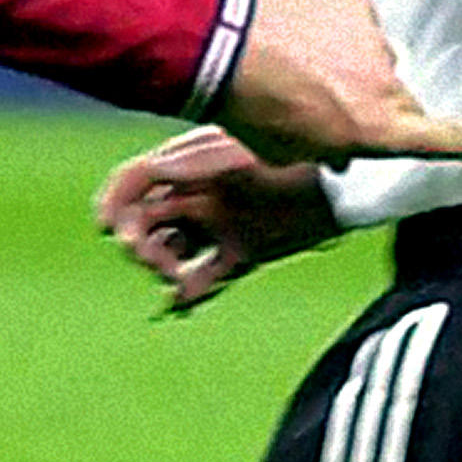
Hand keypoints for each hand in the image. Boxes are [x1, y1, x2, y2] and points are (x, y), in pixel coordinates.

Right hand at [95, 125, 336, 310]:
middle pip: (144, 225)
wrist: (349, 180)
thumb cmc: (288, 158)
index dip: (113, 207)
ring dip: (164, 269)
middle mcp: (198, 196)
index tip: (112, 231)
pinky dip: (188, 293)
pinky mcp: (242, 252)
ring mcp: (218, 225)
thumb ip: (180, 164)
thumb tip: (143, 174)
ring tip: (176, 278)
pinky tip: (179, 304)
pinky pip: (204, 277)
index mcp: (188, 167)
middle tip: (159, 262)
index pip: (132, 186)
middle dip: (141, 245)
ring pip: (170, 253)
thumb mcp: (227, 157)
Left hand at [221, 0, 461, 168]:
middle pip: (401, 101)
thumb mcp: (287, 150)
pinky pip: (353, 24)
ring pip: (374, 60)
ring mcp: (374, 39)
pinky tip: (293, 37)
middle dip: (372, 106)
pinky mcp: (356, 2)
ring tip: (293, 67)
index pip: (450, 139)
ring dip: (346, 65)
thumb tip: (342, 154)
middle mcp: (387, 83)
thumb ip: (327, 152)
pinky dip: (332, 32)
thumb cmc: (248, 106)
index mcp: (376, 127)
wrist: (216, 42)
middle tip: (313, 104)